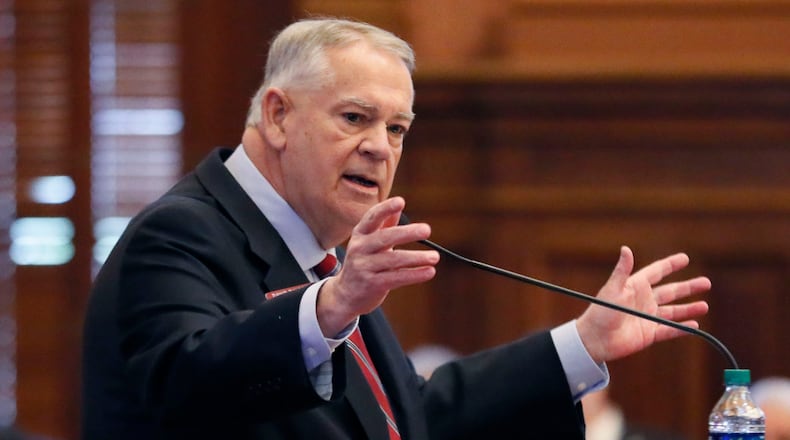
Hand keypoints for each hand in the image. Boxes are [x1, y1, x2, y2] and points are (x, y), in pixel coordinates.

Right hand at [316, 197, 439, 336]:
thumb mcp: (369, 242)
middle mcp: (359, 248)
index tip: (400, 201)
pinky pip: (397, 277)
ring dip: (416, 258)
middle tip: (427, 230)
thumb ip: (385, 225)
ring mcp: (364, 267)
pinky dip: (415, 274)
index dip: (385, 208)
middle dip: (407, 233)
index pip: (372, 217)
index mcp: (360, 234)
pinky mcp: (372, 284)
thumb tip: (399, 205)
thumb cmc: (364, 261)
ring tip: (435, 257)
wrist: (346, 294)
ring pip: (394, 259)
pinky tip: (429, 271)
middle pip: (385, 237)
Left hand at [576, 246, 710, 363]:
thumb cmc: (601, 312)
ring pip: (673, 311)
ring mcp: (647, 318)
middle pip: (670, 292)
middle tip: (706, 282)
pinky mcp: (648, 334)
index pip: (656, 272)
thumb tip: (626, 249)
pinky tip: (694, 325)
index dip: (670, 265)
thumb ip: (622, 271)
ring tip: (705, 305)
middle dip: (688, 287)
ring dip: (689, 308)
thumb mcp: (613, 290)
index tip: (685, 258)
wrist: (595, 339)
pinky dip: (681, 328)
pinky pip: (669, 330)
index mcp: (635, 287)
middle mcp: (643, 301)